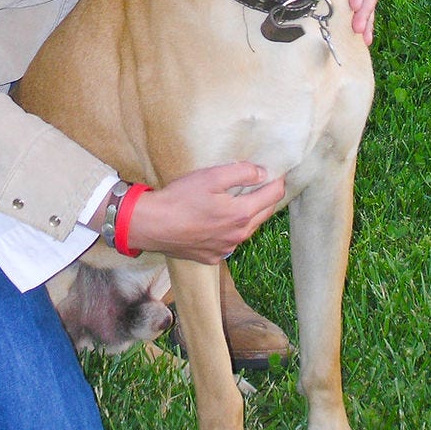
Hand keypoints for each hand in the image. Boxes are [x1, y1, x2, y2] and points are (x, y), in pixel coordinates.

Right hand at [120, 163, 285, 263]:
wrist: (153, 225)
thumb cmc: (181, 198)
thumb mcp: (211, 176)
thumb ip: (242, 172)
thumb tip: (263, 173)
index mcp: (242, 214)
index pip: (273, 196)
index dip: (277, 181)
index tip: (276, 172)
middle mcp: (238, 236)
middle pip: (264, 214)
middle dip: (265, 198)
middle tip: (259, 184)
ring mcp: (226, 249)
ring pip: (246, 230)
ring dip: (248, 215)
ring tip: (236, 201)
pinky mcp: (212, 257)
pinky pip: (229, 242)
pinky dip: (229, 230)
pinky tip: (215, 220)